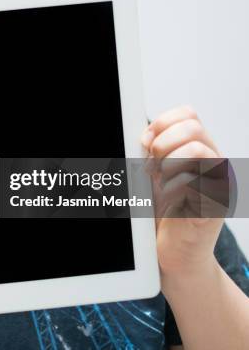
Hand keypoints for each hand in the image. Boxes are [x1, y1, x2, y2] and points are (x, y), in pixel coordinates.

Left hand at [141, 105, 225, 277]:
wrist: (173, 252)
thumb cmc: (162, 211)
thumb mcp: (153, 173)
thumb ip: (152, 150)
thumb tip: (146, 135)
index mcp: (199, 149)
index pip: (188, 114)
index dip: (162, 122)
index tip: (146, 142)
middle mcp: (214, 162)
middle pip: (192, 126)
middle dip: (162, 143)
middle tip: (152, 165)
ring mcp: (219, 183)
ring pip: (196, 149)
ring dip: (168, 163)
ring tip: (161, 182)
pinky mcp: (217, 205)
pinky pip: (194, 181)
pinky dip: (172, 187)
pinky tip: (169, 199)